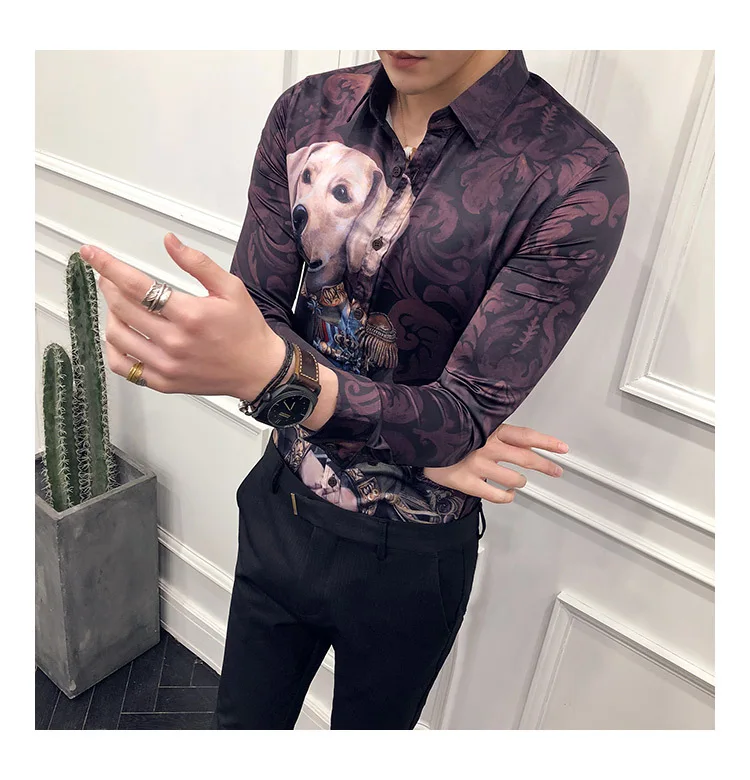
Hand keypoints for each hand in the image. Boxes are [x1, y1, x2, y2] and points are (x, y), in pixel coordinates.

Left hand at [79, 233, 286, 399]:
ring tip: (121, 305)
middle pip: (122, 307)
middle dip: (109, 285)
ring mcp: (166, 365)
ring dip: (112, 314)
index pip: (136, 285)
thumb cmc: (246, 329)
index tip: (91, 253)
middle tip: (110, 277)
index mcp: (190, 315)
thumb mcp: (230, 288)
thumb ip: (197, 263)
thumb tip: (169, 241)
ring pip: (117, 335)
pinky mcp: (163, 382)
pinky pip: (123, 366)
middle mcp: (174, 342)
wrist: (258, 370)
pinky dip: (114, 347)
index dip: (108, 266)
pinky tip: (121, 333)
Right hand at [422, 423, 567, 502]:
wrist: (418, 440)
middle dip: (545, 466)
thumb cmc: (447, 431)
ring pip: (514, 479)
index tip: (563, 448)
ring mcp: (478, 465)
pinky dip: (506, 497)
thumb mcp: (470, 422)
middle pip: (526, 458)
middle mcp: (487, 446)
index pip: (526, 435)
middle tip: (556, 471)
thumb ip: (491, 426)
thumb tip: (511, 430)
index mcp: (490, 429)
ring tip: (518, 482)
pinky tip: (507, 495)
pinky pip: (496, 495)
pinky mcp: (467, 482)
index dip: (547, 442)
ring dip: (520, 482)